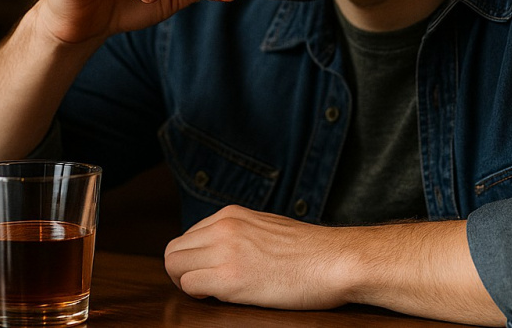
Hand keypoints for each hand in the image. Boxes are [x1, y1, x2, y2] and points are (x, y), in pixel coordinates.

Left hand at [164, 205, 353, 310]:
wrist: (337, 260)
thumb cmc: (311, 251)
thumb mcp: (268, 228)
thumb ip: (242, 233)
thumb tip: (222, 251)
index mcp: (232, 214)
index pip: (188, 236)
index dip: (194, 259)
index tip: (209, 272)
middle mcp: (224, 227)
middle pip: (174, 250)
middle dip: (183, 271)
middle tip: (204, 287)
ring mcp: (226, 250)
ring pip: (175, 266)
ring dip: (188, 283)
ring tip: (213, 292)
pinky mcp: (230, 277)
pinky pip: (189, 286)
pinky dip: (199, 296)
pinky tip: (223, 297)